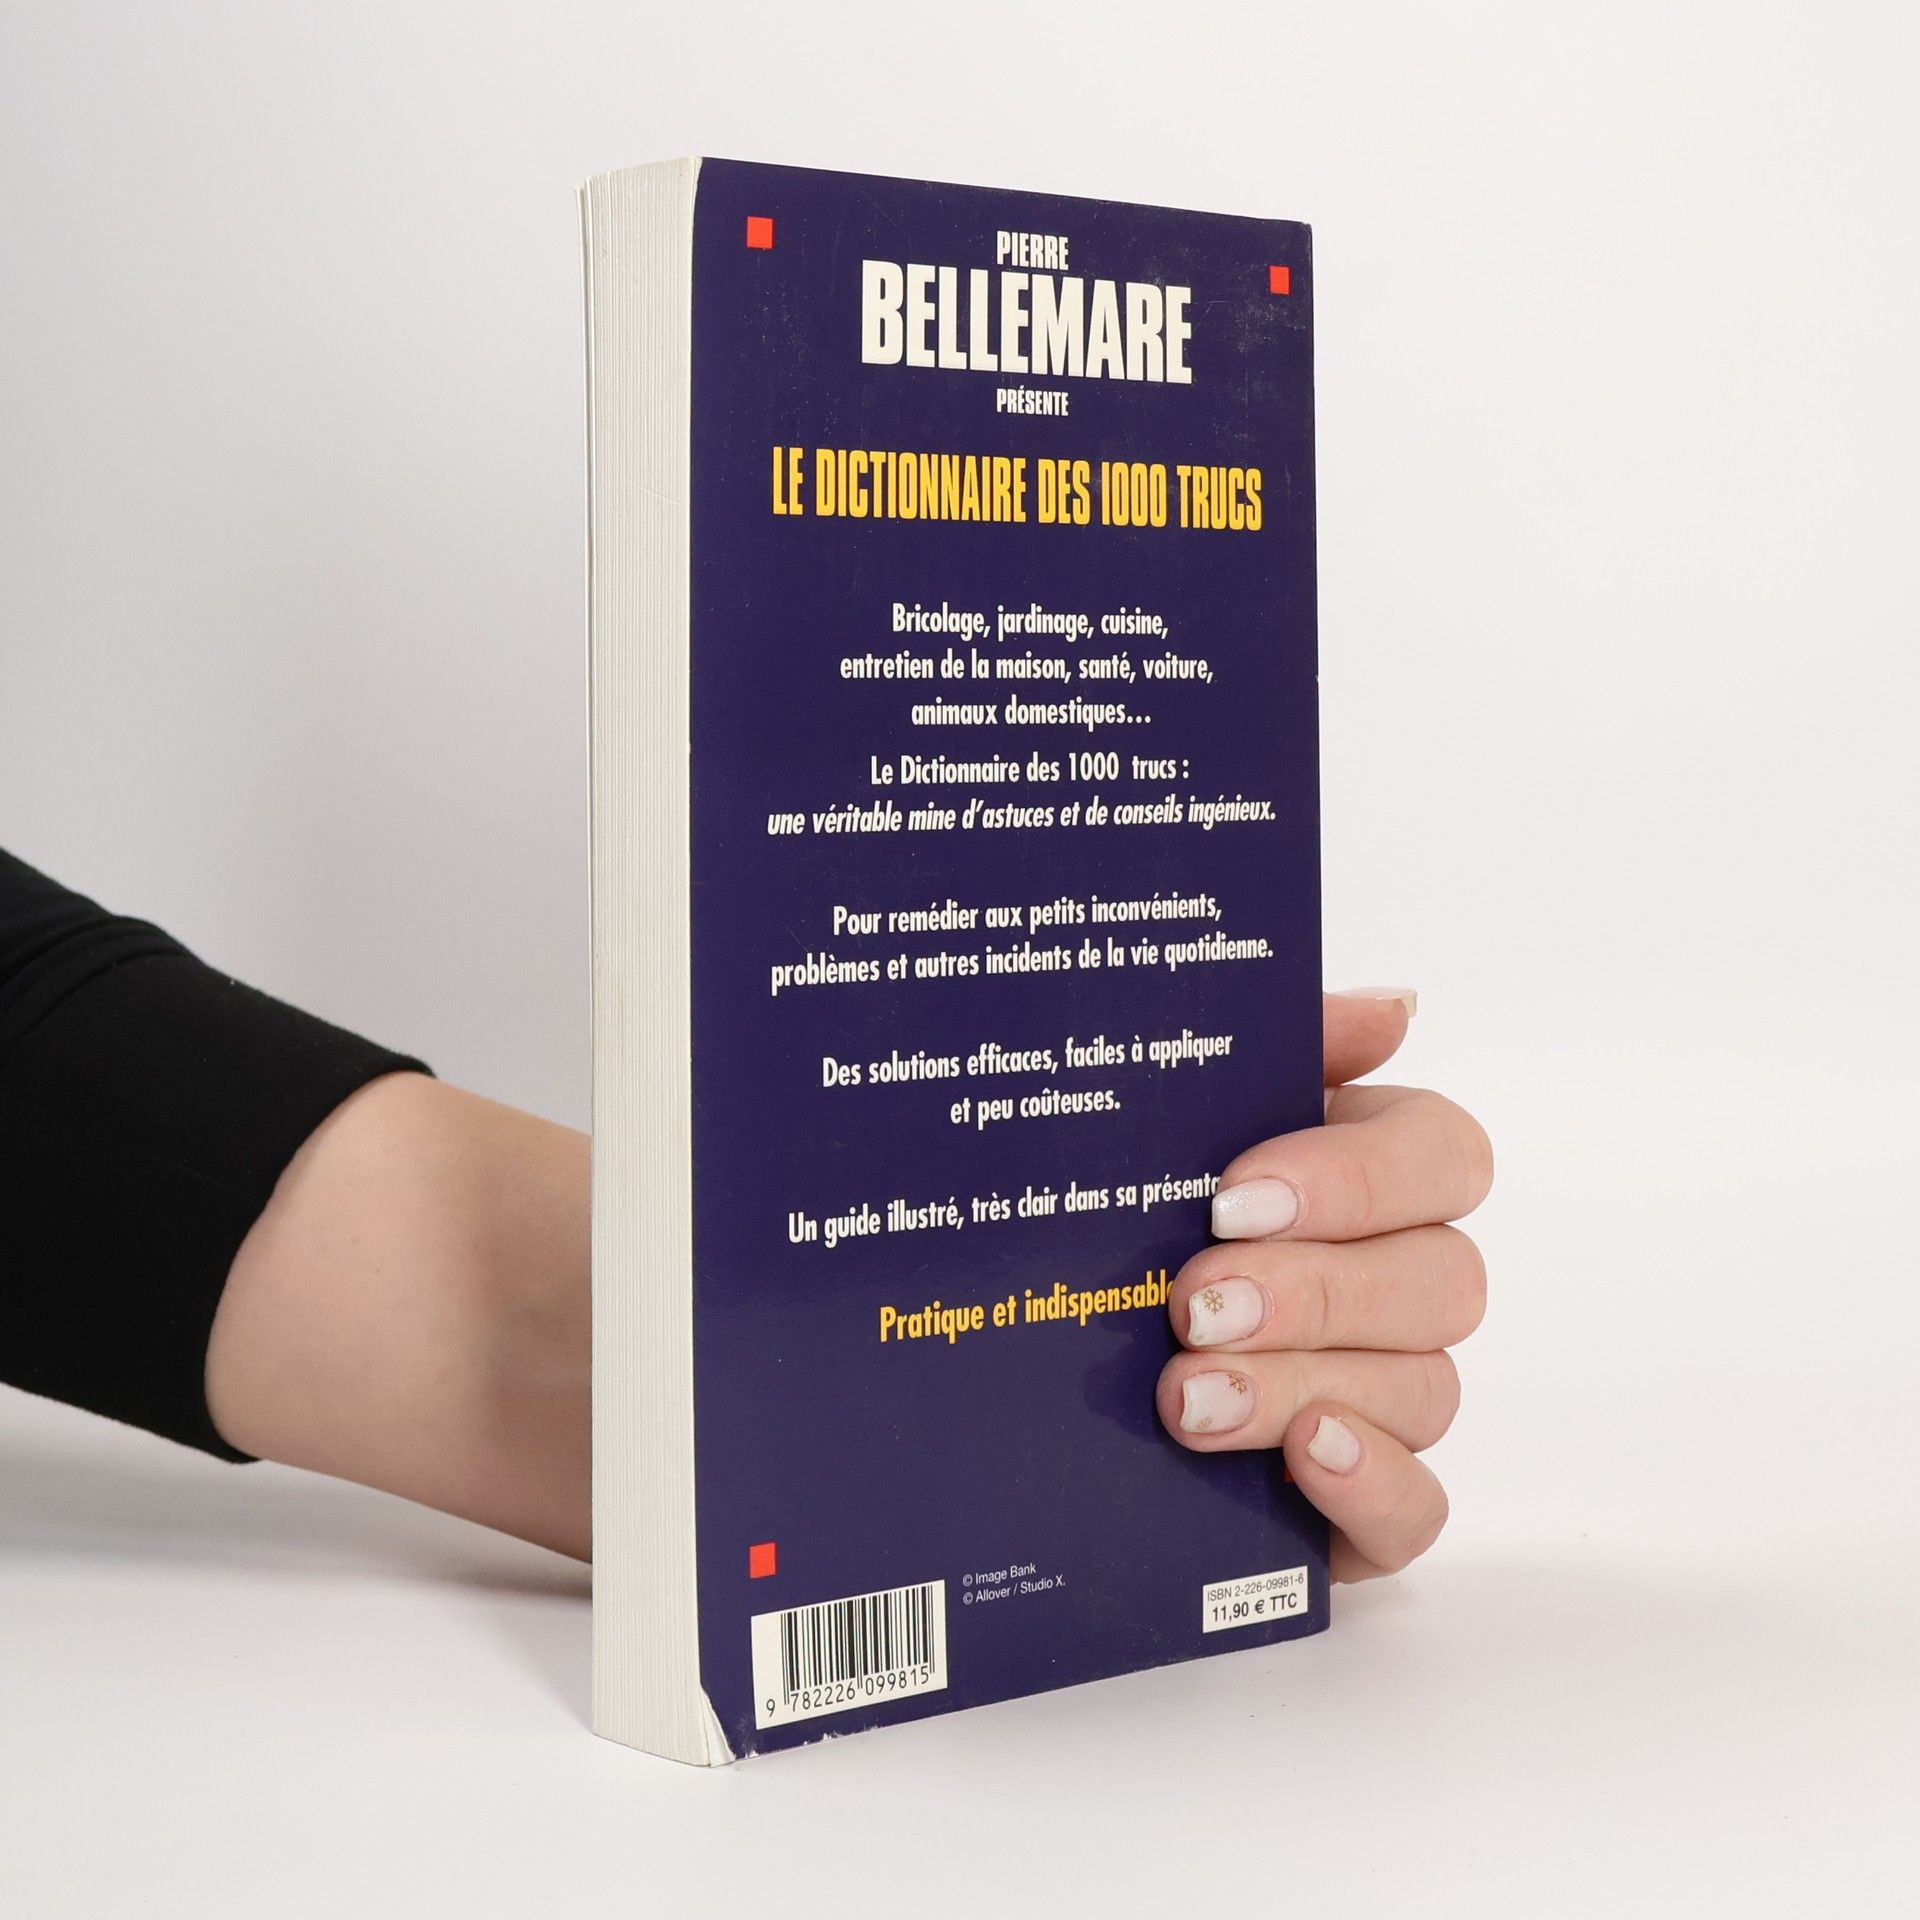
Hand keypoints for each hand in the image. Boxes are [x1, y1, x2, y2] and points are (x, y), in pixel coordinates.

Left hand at [1156, 990, 1491, 1581]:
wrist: (1053, 1376)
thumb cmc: (1134, 1225)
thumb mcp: (1177, 1124)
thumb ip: (1278, 1053)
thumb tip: (1394, 1008)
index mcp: (1371, 1176)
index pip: (1442, 1155)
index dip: (1356, 1178)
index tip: (1231, 1198)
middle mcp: (1402, 1284)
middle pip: (1439, 1280)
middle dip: (1311, 1291)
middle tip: (1190, 1306)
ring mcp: (1393, 1400)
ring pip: (1421, 1391)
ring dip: (1299, 1386)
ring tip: (1183, 1398)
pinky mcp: (1367, 1510)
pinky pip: (1420, 1512)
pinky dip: (1372, 1484)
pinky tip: (1306, 1455)